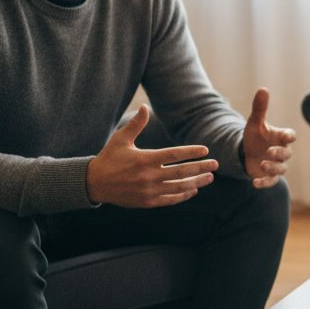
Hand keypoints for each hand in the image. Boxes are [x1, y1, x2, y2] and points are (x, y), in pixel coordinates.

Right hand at [86, 105, 217, 207]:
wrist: (94, 183)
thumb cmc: (109, 158)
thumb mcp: (121, 139)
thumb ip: (136, 124)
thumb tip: (145, 107)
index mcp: (145, 159)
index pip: (174, 155)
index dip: (191, 152)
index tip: (205, 150)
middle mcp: (149, 176)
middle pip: (182, 172)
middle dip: (201, 168)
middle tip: (215, 164)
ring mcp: (149, 191)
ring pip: (179, 187)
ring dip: (196, 182)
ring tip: (209, 178)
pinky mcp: (147, 202)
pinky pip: (170, 199)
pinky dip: (183, 195)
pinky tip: (193, 190)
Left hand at [241, 87, 296, 187]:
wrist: (246, 153)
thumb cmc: (254, 136)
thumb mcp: (254, 122)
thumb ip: (260, 108)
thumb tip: (263, 89)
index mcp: (280, 137)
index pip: (290, 136)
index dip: (288, 136)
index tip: (286, 137)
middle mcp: (281, 151)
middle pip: (287, 154)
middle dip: (279, 153)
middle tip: (269, 152)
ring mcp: (276, 164)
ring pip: (281, 169)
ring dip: (273, 167)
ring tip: (262, 165)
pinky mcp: (269, 176)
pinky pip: (271, 181)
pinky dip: (264, 183)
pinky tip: (254, 183)